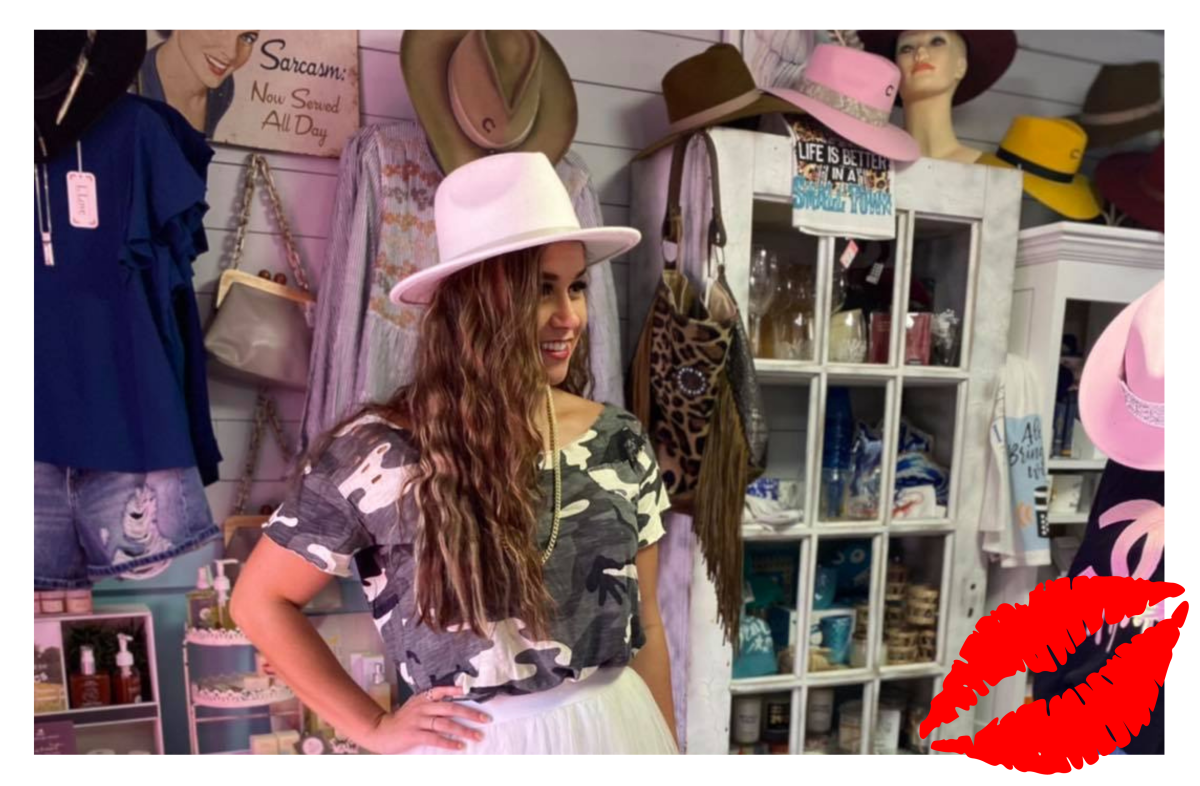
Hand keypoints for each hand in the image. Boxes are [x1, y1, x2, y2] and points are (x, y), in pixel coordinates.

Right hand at [360, 685, 491, 753]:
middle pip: (450, 708)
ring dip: (463, 730)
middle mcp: (422, 707)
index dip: (455, 690)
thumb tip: (454, 705)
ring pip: (445, 724)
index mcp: (423, 698)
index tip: (469, 692)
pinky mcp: (414, 735)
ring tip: (477, 736)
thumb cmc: (402, 720)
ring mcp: (418, 721)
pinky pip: (435, 739)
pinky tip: (460, 746)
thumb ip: (431, 704)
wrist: (381, 732)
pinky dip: (449, 742)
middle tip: (484, 718)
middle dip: (469, 713)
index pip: (441, 691)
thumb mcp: (415, 706)